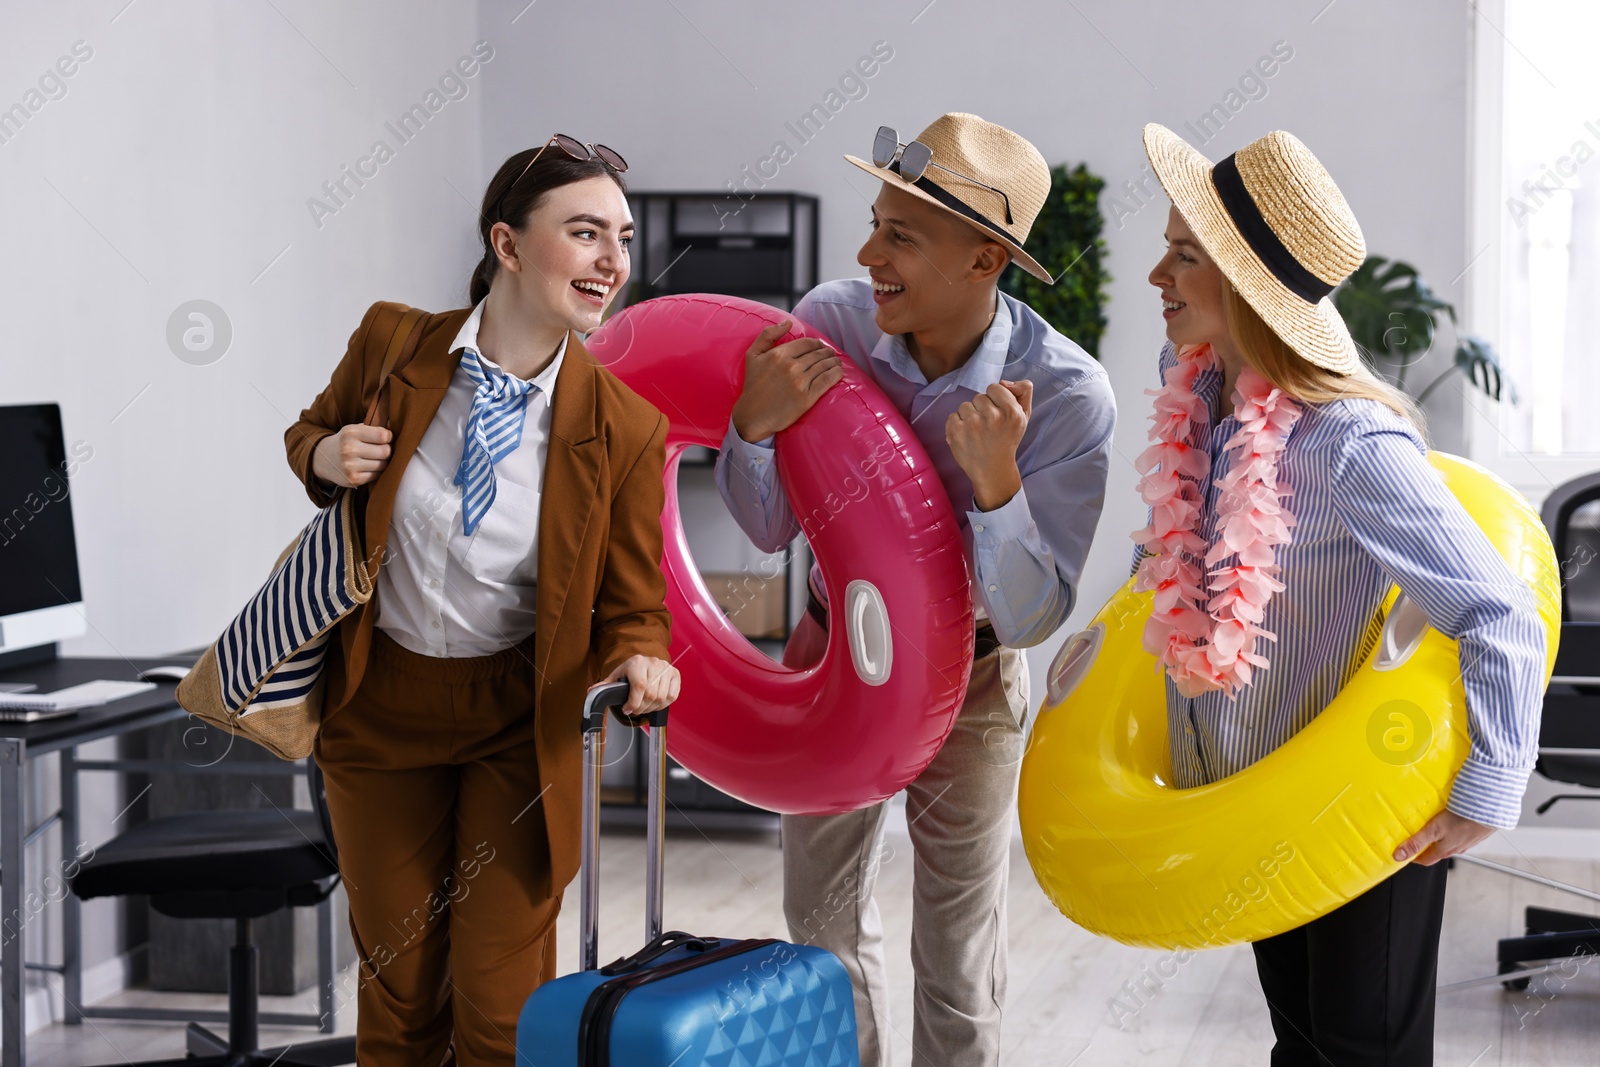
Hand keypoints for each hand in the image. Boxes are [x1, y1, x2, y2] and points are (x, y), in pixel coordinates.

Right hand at [312, 424, 392, 488]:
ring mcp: (350, 466)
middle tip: (382, 449)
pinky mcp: (353, 479)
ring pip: (383, 465)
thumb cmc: (346, 442)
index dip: (389, 437)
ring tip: (375, 458)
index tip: (386, 438)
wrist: (324, 459)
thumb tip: (394, 423)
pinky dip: (377, 471)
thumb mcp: (356, 429)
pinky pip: (377, 475)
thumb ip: (375, 427)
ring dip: (383, 462)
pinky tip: (370, 467)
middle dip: (387, 450)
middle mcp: (349, 449)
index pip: (382, 435)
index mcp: (350, 433)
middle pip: (385, 451)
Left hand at [591, 655, 679, 717]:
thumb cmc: (630, 671)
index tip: (627, 709)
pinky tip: (655, 704)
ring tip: (644, 707)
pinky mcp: (675, 674)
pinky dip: (663, 705)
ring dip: (651, 708)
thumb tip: (592, 692)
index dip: (633, 703)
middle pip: (651, 695)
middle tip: (634, 711)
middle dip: (641, 708)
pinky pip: (672, 696)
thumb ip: (606, 686)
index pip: (639, 686)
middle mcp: (654, 663)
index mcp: (637, 662)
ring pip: (661, 698)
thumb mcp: (617, 676)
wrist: (645, 662)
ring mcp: (666, 668)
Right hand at [729, 319, 842, 442]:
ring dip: (834, 362)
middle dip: (828, 353)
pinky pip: (827, 380)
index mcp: (779, 354)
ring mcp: (800, 382)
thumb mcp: (753, 355)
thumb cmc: (753, 386)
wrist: (753, 416)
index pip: (807, 343)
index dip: (817, 344)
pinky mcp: (807, 397)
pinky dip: (836, 374)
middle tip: (831, 355)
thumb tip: (788, 322)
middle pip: (818, 354)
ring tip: (837, 363)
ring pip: (824, 366)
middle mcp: (791, 366)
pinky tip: (839, 372)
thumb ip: (768, 335)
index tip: (821, 347)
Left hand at [947, 379, 1031, 510]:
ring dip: (969, 416)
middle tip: (988, 426)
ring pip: (965, 405)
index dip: (995, 399)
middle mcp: (992, 417)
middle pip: (979, 397)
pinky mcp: (955, 432)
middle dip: (982, 409)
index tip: (998, 413)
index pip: (995, 387)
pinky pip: (952, 416)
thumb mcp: (1024, 416)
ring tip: (977, 432)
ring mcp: (972, 424)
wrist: (993, 470)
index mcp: (1011, 412)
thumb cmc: (1008, 440)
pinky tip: (967, 436)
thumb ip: (1023, 391)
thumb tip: (1004, 381)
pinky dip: (957, 425)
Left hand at [1394, 809, 1494, 864]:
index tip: (1404, 852)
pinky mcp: (1474, 832)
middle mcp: (1455, 848)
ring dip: (1438, 838)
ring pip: (1448, 843)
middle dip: (1424, 847)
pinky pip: (1459, 834)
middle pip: (1436, 851)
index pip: (1425, 860)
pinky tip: (1450, 821)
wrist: (1489, 809)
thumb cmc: (1462, 819)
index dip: (1413, 857)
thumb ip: (1416, 842)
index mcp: (1444, 851)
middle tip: (1414, 838)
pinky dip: (1451, 831)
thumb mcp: (1433, 830)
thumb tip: (1399, 856)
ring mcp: (1466, 841)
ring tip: (1430, 827)